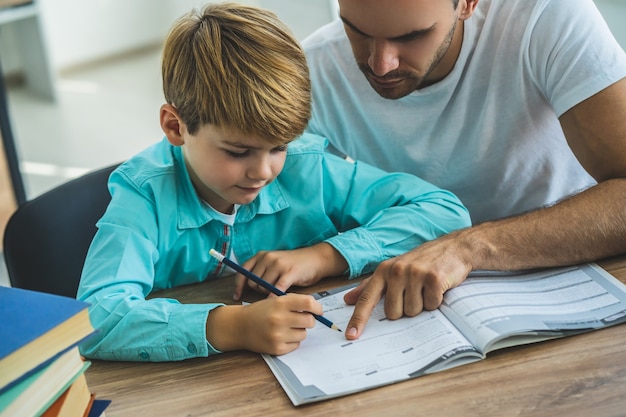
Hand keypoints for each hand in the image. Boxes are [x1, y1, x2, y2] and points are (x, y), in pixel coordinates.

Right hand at [207, 294, 322, 354]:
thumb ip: (295, 302)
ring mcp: (278, 335)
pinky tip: (281, 336)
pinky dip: (292, 341)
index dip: (317, 307)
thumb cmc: (260, 312)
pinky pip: (296, 345)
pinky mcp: (277, 348)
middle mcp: (279, 319)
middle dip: (308, 320)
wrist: (239, 326)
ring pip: (304, 334)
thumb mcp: (275, 300)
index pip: (309, 304)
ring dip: (299, 331)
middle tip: (300, 319)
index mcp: (280, 303)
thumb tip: (316, 309)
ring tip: (286, 327)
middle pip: (310, 321)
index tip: (318, 311)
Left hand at [233, 243, 347, 300]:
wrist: (316, 259)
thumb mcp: (274, 263)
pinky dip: (275, 298)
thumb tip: (246, 288)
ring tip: (277, 293)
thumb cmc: (294, 264)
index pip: (242, 271)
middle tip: (268, 293)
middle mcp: (268, 257)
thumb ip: (261, 271)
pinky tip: (277, 302)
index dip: (238, 286)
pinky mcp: (289, 272)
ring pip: (263, 287)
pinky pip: (276, 289)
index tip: (237, 296)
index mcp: (262, 255)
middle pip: (252, 282)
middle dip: (258, 291)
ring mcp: (278, 264)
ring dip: (268, 294)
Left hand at [343, 235, 471, 339]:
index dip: (358, 319)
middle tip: (414, 293)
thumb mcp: (392, 270)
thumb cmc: (419, 262)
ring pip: (413, 311)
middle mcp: (396, 271)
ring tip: (425, 288)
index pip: (367, 298)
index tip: (351, 335)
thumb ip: (370, 286)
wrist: (452, 248)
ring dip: (421, 305)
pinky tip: (437, 287)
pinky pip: (431, 306)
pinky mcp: (434, 278)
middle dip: (405, 309)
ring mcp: (415, 274)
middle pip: (393, 313)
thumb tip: (348, 299)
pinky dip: (436, 301)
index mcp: (383, 270)